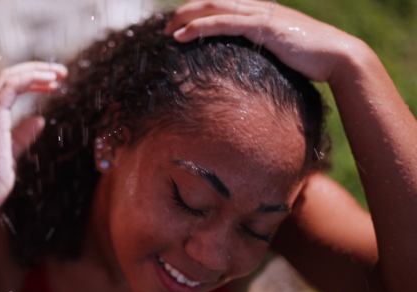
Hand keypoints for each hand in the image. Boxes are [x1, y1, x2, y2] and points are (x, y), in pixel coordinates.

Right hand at [0, 62, 67, 220]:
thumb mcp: (11, 153)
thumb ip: (23, 135)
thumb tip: (39, 119)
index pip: (4, 88)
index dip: (30, 81)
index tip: (53, 84)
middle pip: (6, 77)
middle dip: (35, 70)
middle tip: (62, 73)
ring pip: (8, 77)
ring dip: (36, 71)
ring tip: (60, 74)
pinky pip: (10, 87)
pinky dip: (31, 79)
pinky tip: (51, 82)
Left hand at [165, 0, 366, 81]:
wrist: (339, 57)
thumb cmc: (313, 60)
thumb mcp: (281, 53)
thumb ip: (262, 54)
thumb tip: (247, 70)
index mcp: (261, 12)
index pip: (222, 6)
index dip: (198, 12)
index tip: (180, 27)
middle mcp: (258, 8)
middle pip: (213, 1)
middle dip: (186, 12)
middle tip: (166, 28)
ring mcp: (260, 15)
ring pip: (214, 8)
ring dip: (186, 18)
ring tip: (167, 32)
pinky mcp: (262, 27)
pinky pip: (223, 23)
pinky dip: (199, 27)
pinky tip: (181, 36)